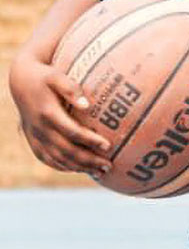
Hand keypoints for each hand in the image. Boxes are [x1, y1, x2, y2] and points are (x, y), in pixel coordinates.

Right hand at [8, 55, 111, 174]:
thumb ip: (71, 89)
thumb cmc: (45, 76)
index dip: (90, 141)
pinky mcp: (32, 141)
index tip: (109, 146)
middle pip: (66, 151)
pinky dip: (62, 166)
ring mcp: (35, 137)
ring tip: (100, 172)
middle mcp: (40, 129)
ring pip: (57, 159)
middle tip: (108, 165)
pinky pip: (46, 159)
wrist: (20, 81)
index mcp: (48, 114)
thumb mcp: (57, 76)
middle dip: (88, 160)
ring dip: (78, 168)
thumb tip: (87, 105)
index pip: (72, 132)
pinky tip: (78, 169)